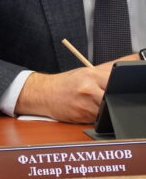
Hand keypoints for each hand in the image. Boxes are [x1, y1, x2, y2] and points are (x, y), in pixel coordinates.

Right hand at [15, 54, 136, 121]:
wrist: (43, 94)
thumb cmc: (66, 83)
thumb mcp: (88, 71)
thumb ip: (111, 68)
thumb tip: (137, 59)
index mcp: (91, 75)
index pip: (119, 81)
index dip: (125, 86)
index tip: (128, 87)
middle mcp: (88, 89)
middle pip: (115, 97)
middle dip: (115, 98)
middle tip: (110, 96)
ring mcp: (85, 105)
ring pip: (109, 110)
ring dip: (107, 108)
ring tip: (97, 102)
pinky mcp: (82, 118)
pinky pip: (99, 119)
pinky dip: (99, 116)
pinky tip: (90, 110)